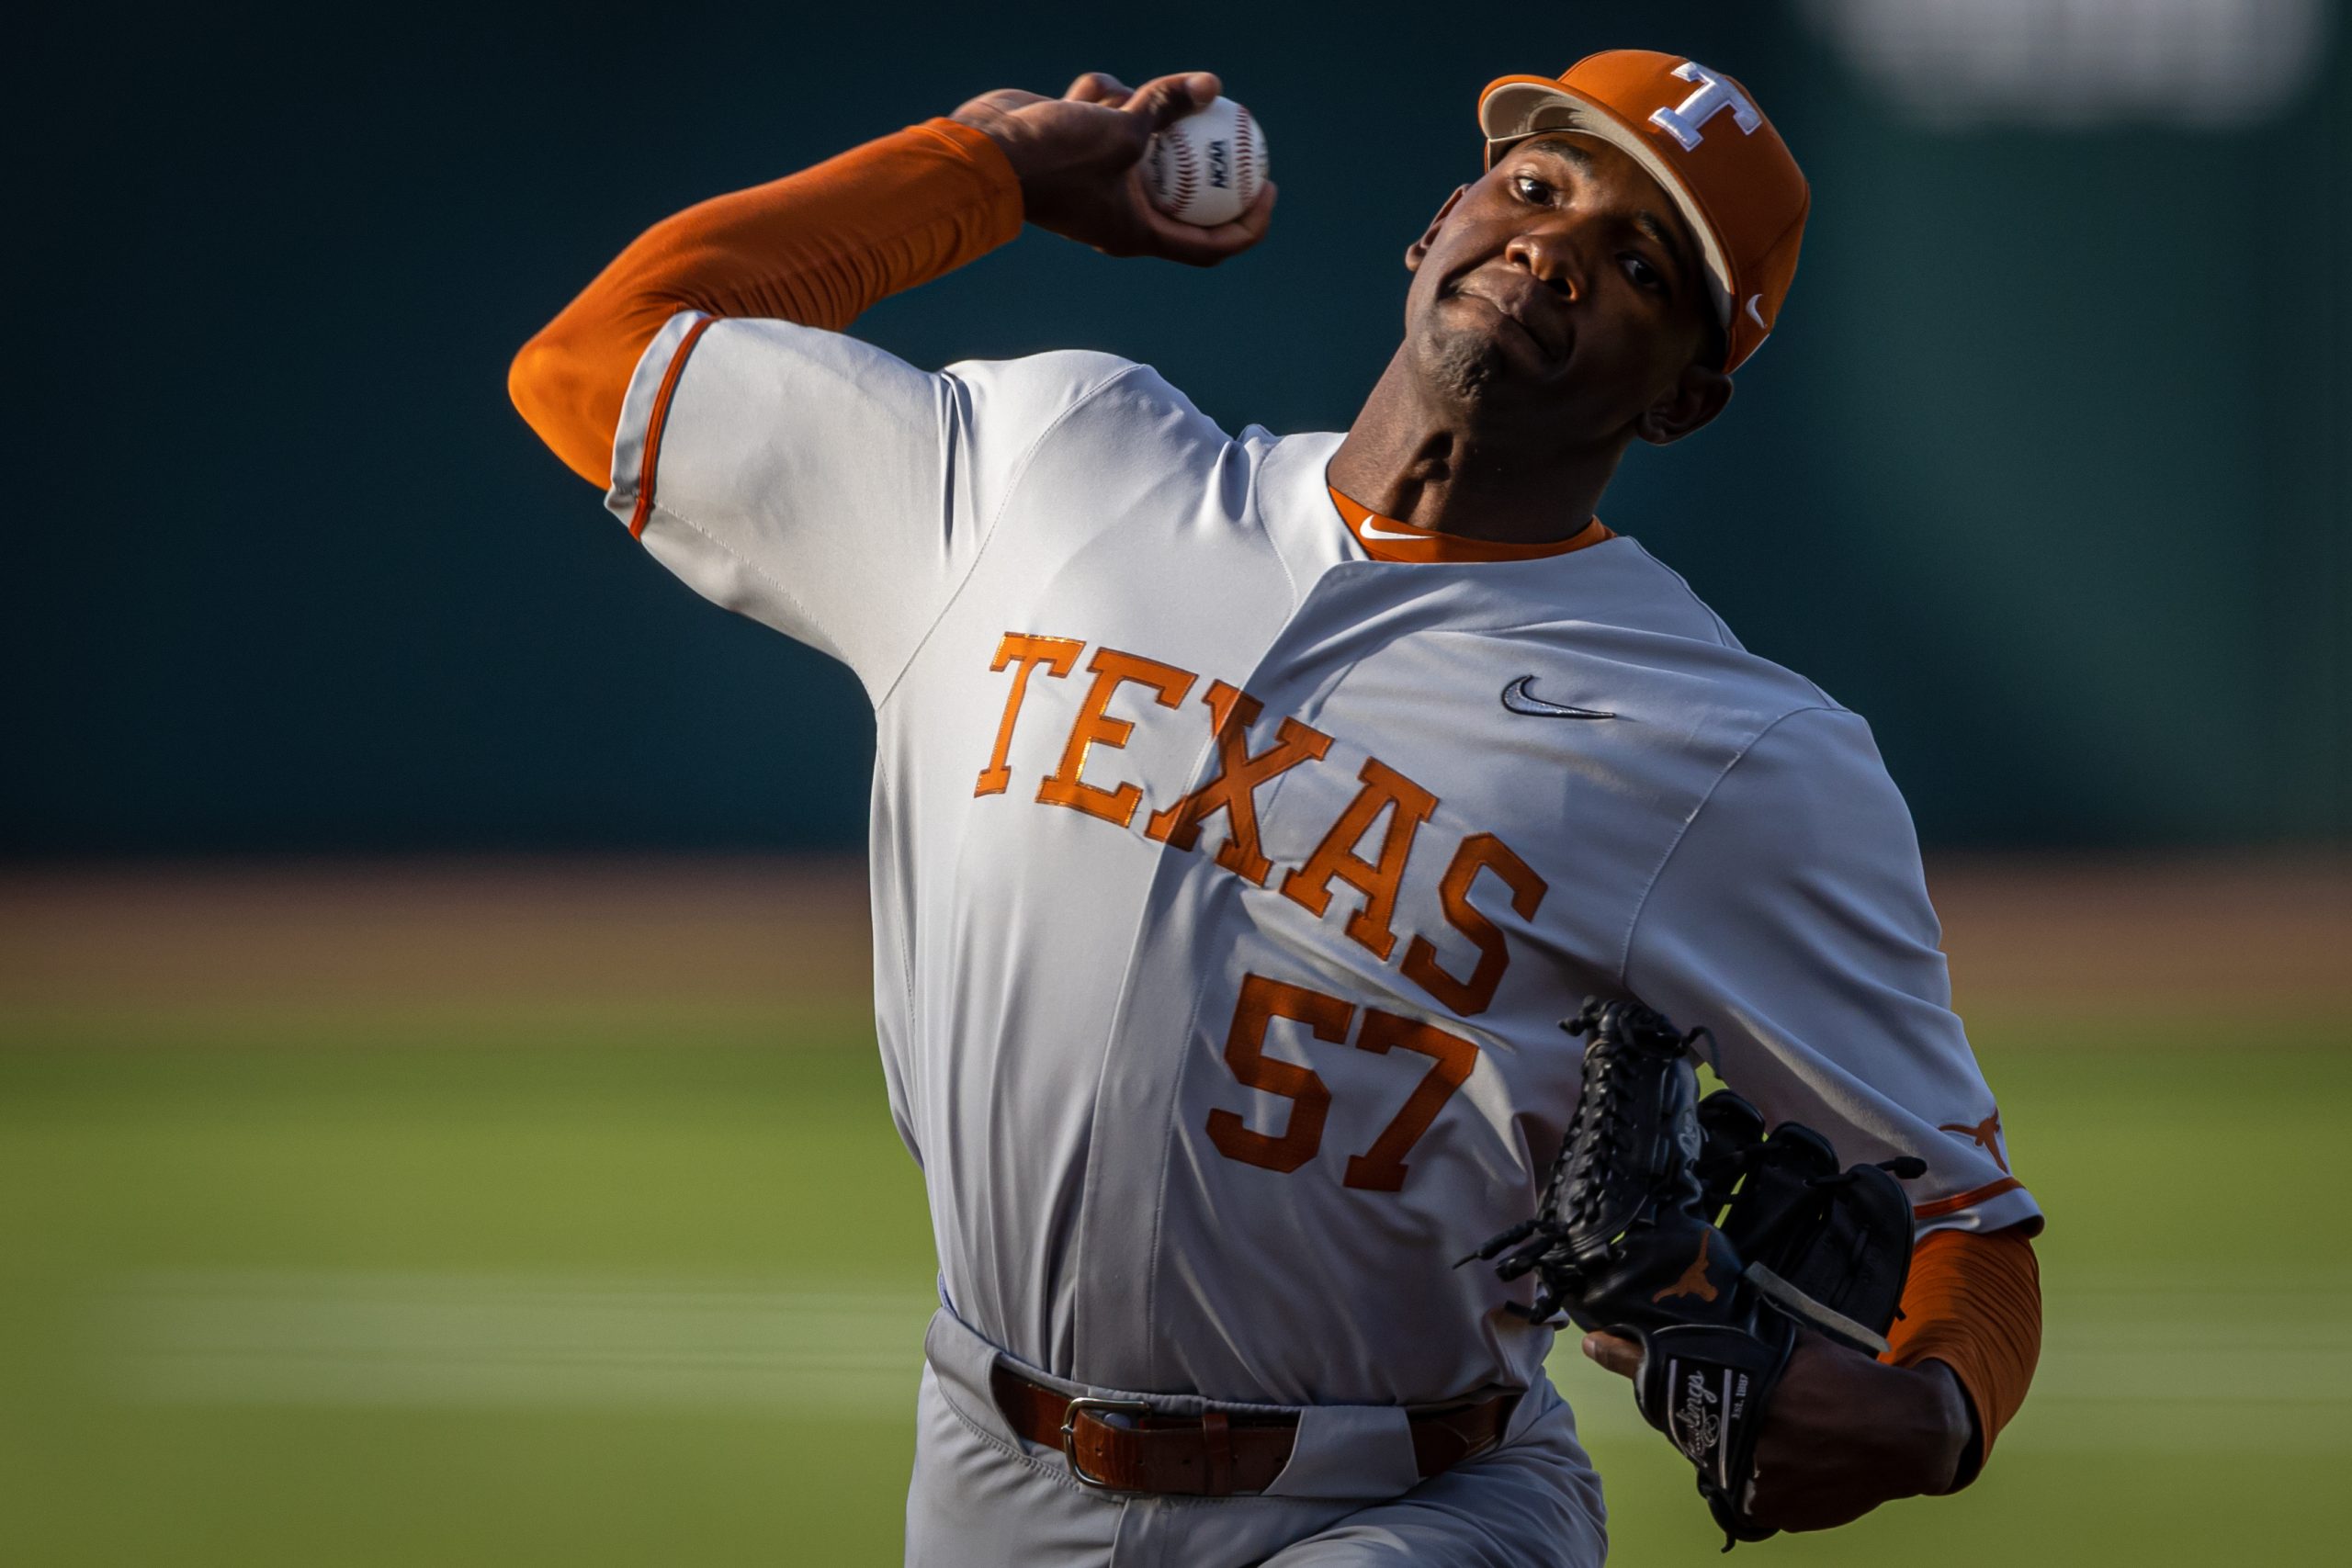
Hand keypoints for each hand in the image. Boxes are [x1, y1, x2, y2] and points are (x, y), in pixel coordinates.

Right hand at [950, 70, 1275, 266]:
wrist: (984, 153)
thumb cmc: (1054, 157)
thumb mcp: (1123, 131)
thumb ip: (1168, 107)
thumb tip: (1211, 84)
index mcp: (1138, 233)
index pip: (1210, 244)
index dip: (1248, 224)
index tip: (1268, 187)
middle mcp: (1121, 214)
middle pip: (1183, 191)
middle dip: (1205, 157)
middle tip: (1238, 127)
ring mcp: (1099, 181)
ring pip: (1144, 139)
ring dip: (1139, 110)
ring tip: (1122, 99)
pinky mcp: (1078, 150)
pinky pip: (1109, 117)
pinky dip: (1103, 98)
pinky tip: (1085, 91)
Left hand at [1583, 1329, 1971, 1532]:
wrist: (1907, 1435)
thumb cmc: (1851, 1381)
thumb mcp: (1797, 1347)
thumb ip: (1747, 1342)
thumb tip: (1700, 1316)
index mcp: (1751, 1394)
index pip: (1670, 1374)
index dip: (1628, 1359)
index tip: (1595, 1344)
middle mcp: (1748, 1442)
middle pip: (1688, 1423)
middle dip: (1691, 1408)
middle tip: (1722, 1397)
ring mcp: (1760, 1483)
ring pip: (1714, 1459)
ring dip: (1726, 1443)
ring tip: (1772, 1428)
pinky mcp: (1776, 1513)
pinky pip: (1744, 1492)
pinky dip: (1755, 1474)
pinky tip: (1787, 1456)